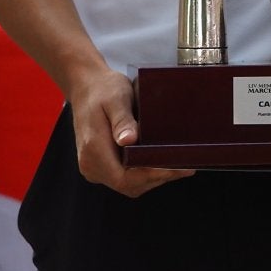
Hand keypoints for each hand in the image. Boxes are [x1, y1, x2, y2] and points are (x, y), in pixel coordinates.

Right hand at [68, 65, 191, 197]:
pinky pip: (123, 177)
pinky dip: (142, 174)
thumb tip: (129, 140)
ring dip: (152, 178)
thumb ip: (122, 120)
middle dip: (157, 178)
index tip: (174, 168)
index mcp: (93, 149)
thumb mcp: (116, 98)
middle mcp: (90, 164)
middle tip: (184, 167)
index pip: (124, 178)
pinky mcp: (99, 165)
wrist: (86, 86)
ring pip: (127, 184)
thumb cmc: (103, 89)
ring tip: (177, 166)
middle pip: (128, 185)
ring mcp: (93, 167)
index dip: (150, 176)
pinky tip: (159, 163)